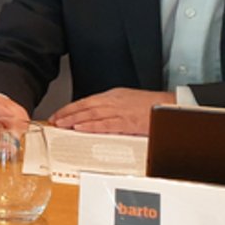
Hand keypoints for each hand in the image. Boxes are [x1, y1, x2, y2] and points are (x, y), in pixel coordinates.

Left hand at [49, 88, 174, 135]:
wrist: (170, 106)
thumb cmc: (150, 104)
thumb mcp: (126, 100)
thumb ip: (110, 106)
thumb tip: (94, 114)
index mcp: (113, 95)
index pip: (86, 101)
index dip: (70, 108)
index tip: (58, 114)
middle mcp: (113, 101)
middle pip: (85, 106)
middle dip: (67, 113)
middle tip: (54, 120)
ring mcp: (120, 111)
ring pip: (92, 114)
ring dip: (74, 120)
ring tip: (61, 124)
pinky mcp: (128, 122)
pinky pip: (106, 124)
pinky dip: (91, 126)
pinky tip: (80, 128)